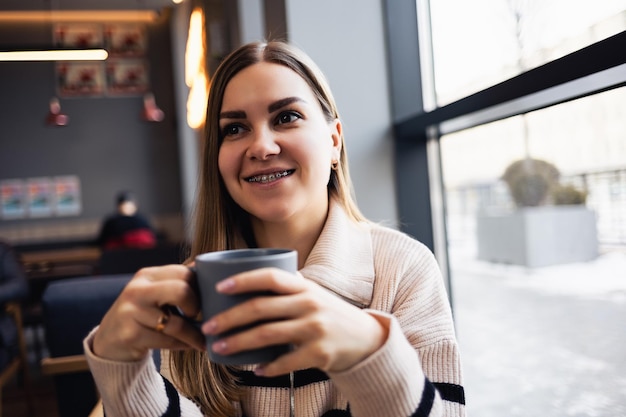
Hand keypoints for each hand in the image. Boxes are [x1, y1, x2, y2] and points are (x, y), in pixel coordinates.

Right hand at [93, 265, 205, 361]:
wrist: (110, 341)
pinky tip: (188, 345)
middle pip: (181, 291)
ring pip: (176, 323)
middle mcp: (137, 290)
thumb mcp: (155, 293)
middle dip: (195, 306)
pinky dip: (182, 344)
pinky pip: (167, 340)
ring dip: (194, 334)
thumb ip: (177, 283)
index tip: (204, 299)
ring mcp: (131, 312)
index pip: (184, 273)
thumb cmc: (143, 315)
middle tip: (197, 316)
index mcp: (147, 275)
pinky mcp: (130, 335)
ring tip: (202, 339)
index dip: (199, 287)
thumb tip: (210, 271)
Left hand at [201, 268, 388, 376]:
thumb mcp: (312, 293)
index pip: (270, 277)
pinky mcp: (319, 353)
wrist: (365, 338)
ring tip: (219, 347)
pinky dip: (268, 368)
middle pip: (261, 308)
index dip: (244, 280)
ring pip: (267, 335)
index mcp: (304, 287)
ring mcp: (315, 329)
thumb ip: (287, 287)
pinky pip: (286, 362)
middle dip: (229, 317)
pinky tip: (254, 370)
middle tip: (207, 326)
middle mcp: (309, 304)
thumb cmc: (329, 313)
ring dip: (239, 342)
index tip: (220, 287)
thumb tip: (247, 277)